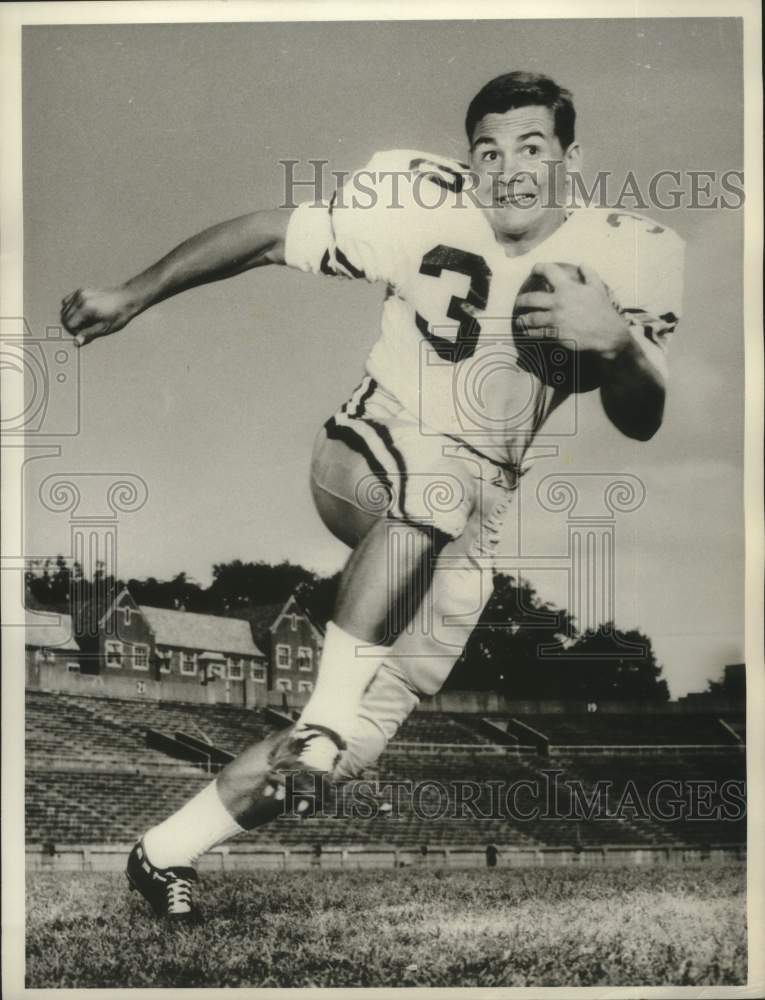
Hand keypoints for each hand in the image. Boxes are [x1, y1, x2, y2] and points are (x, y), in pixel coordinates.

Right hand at [60, 286, 138, 346]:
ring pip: (64, 308)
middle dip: (71, 325)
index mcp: (86, 308)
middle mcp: (80, 298)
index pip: (69, 323)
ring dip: (70, 317)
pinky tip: (82, 313)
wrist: (127, 298)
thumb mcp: (104, 328)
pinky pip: (68, 301)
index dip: (74, 332)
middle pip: (64, 316)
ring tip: (85, 321)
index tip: (84, 333)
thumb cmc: (119, 314)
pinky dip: (71, 308)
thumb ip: (88, 334)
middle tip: (85, 328)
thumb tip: (76, 342)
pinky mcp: (82, 290)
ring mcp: (80, 293)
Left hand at [513, 263, 630, 359]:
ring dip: (523, 319)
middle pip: (532, 298)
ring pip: (532, 318)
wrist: (607, 333)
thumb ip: (589, 274)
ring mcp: (556, 319)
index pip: (549, 272)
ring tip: (520, 320)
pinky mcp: (556, 333)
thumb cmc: (603, 310)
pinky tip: (527, 332)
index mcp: (568, 288)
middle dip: (522, 300)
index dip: (539, 268)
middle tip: (519, 301)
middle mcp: (559, 302)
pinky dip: (531, 332)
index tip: (534, 269)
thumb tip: (582, 265)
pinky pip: (538, 333)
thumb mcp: (598, 288)